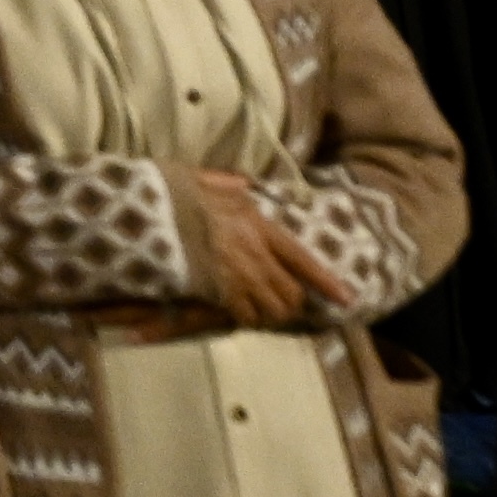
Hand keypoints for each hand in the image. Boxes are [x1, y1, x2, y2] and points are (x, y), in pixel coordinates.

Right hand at [184, 165, 360, 330]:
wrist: (150, 215)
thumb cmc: (173, 194)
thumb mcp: (202, 179)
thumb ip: (226, 184)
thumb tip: (241, 184)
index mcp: (257, 225)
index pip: (301, 257)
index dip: (325, 281)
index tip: (346, 298)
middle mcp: (255, 254)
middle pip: (290, 292)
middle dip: (290, 302)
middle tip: (280, 302)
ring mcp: (238, 277)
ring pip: (272, 310)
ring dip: (268, 313)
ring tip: (260, 311)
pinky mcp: (219, 294)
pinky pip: (244, 316)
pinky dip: (244, 318)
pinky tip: (235, 312)